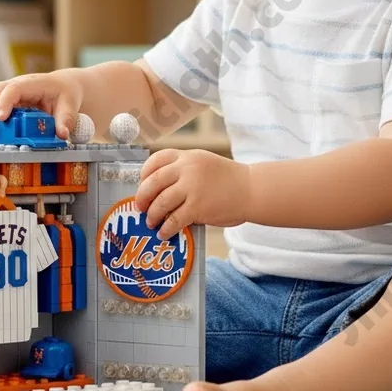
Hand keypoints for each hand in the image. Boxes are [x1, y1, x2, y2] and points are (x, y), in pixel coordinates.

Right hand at [0, 70, 83, 140]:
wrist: (62, 86)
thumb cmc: (64, 92)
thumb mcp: (70, 104)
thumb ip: (66, 119)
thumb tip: (62, 135)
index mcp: (31, 84)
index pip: (12, 89)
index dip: (4, 103)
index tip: (2, 119)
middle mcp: (14, 86)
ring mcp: (6, 94)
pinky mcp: (3, 104)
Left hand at [134, 148, 252, 240]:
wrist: (251, 190)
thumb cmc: (229, 180)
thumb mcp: (204, 164)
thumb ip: (184, 170)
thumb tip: (159, 190)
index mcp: (188, 156)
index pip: (156, 160)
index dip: (144, 174)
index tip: (142, 185)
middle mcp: (187, 169)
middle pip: (153, 182)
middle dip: (142, 197)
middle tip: (140, 208)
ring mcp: (192, 188)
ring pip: (160, 203)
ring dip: (152, 216)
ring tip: (151, 223)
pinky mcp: (197, 207)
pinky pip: (173, 220)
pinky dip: (165, 229)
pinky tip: (164, 234)